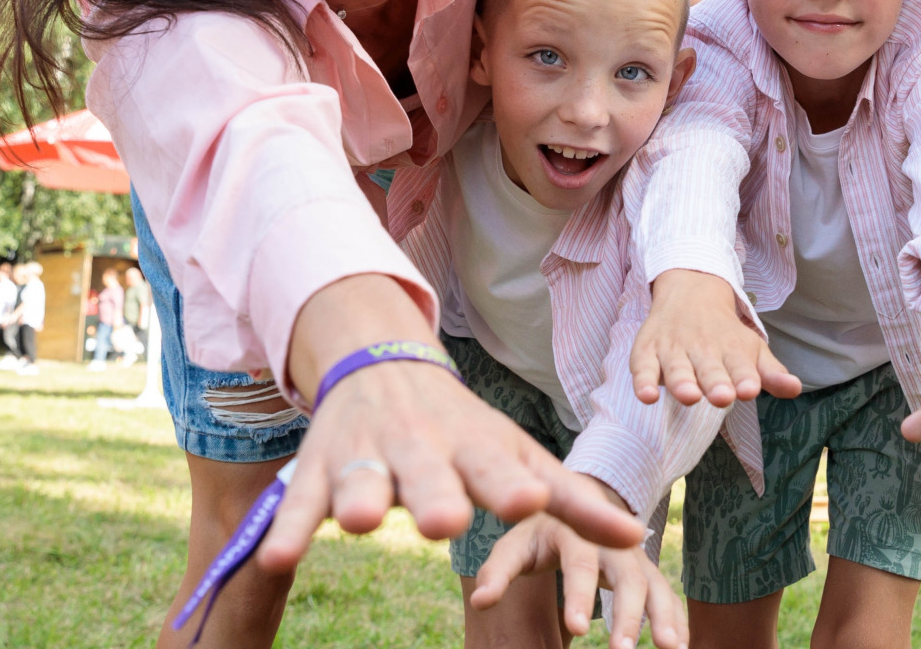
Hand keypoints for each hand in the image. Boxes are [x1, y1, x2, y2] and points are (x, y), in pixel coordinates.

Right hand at [258, 275, 642, 571]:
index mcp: (476, 447)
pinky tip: (281, 555)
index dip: (513, 485)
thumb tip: (640, 539)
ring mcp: (368, 455)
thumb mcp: (521, 457)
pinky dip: (289, 526)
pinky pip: (300, 500)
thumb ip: (576, 503)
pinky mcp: (319, 469)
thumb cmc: (468, 432)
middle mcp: (423, 447)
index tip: (529, 501)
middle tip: (448, 519)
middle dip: (437, 495)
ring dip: (361, 500)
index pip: (499, 467)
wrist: (385, 365)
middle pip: (430, 475)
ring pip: (362, 481)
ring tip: (361, 522)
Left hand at [472, 508, 687, 648]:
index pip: (580, 563)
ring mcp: (634, 557)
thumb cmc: (538, 535)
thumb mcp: (515, 545)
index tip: (575, 629)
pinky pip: (667, 595)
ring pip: (655, 586)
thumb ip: (497, 571)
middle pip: (627, 576)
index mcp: (576, 532)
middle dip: (627, 614)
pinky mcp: (647, 572)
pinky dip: (676, 619)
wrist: (574, 503)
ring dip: (663, 618)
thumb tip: (480, 601)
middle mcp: (612, 542)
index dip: (579, 595)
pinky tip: (680, 646)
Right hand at [629, 269, 800, 406]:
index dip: (746, 378)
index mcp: (732, 350)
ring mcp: (673, 349)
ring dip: (682, 382)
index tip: (750, 389)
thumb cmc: (724, 333)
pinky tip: (646, 396)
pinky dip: (643, 380)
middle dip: (716, 382)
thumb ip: (771, 373)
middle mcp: (703, 349)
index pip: (741, 365)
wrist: (690, 290)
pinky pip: (643, 366)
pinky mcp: (647, 351)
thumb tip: (795, 389)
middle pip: (709, 368)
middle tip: (723, 396)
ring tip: (689, 396)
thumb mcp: (751, 349)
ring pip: (676, 368)